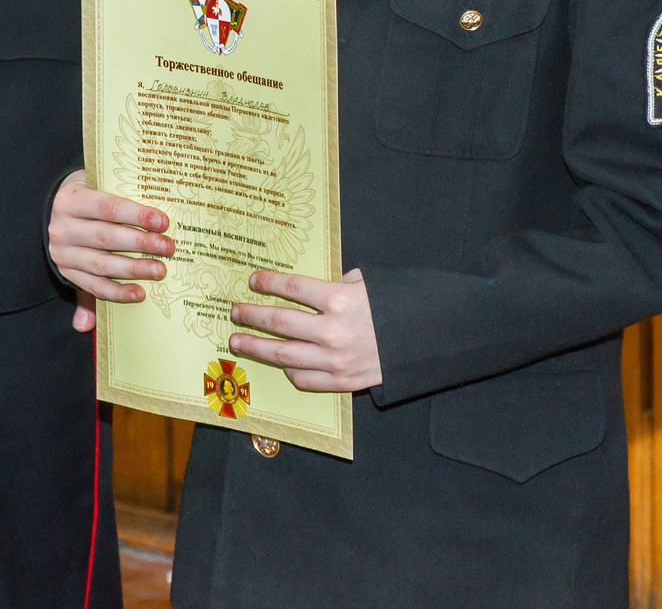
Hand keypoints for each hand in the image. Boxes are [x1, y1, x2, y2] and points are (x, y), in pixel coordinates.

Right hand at [49, 169, 172, 333]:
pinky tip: (140, 293)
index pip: (107, 208)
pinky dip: (118, 292)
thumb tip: (154, 197)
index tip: (163, 222)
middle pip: (106, 237)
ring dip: (134, 269)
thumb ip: (119, 194)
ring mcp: (63, 254)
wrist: (58, 212)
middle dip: (140, 243)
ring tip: (159, 270)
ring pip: (101, 264)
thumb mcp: (95, 184)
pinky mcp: (68, 274)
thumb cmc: (89, 196)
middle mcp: (62, 229)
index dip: (136, 215)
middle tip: (168, 247)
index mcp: (70, 201)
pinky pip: (95, 286)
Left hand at [227, 268, 382, 393]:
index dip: (268, 283)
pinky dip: (289, 371)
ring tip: (238, 341)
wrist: (426, 342)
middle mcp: (333, 331)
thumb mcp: (371, 285)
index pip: (292, 288)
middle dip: (252, 316)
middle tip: (234, 312)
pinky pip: (305, 379)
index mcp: (340, 299)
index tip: (252, 280)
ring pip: (284, 354)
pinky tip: (279, 364)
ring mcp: (336, 359)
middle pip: (279, 322)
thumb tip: (315, 287)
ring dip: (257, 347)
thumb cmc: (397, 308)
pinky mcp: (342, 381)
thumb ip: (341, 283)